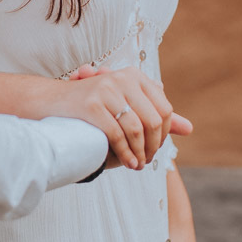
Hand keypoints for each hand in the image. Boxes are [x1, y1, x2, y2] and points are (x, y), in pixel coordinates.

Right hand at [54, 63, 186, 170]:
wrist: (51, 102)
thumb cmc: (92, 106)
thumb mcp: (126, 105)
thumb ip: (156, 115)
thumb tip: (190, 128)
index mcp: (134, 76)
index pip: (165, 109)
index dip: (164, 134)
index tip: (156, 150)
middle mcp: (123, 78)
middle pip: (153, 120)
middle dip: (153, 147)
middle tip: (147, 162)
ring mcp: (106, 90)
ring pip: (137, 129)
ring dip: (140, 153)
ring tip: (137, 166)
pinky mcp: (91, 104)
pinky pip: (117, 134)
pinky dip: (125, 153)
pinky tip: (126, 163)